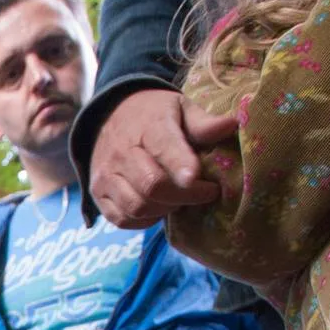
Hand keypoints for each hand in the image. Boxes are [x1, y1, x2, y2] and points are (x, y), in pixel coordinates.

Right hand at [88, 88, 238, 229]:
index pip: (163, 148)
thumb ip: (203, 123)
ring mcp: (106, 175)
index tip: (201, 181)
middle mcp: (121, 152)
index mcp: (148, 126)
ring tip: (180, 200)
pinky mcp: (98, 194)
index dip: (182, 166)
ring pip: (137, 206)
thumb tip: (231, 126)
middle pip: (152, 185)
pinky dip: (145, 220)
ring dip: (166, 209)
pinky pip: (122, 219)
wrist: (110, 116)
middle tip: (205, 193)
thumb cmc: (155, 116)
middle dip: (185, 196)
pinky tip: (159, 208)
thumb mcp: (181, 109)